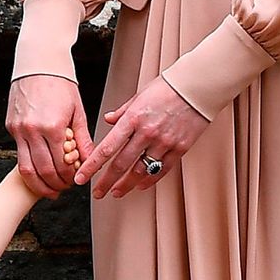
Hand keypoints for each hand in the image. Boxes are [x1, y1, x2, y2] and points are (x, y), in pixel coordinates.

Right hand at [6, 75, 94, 198]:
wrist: (38, 64)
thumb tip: (90, 161)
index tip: (75, 181)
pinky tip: (40, 170)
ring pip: (25, 169)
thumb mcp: (77, 111)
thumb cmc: (60, 83)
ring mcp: (19, 129)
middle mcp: (32, 130)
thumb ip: (82, 139)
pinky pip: (19, 154)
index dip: (69, 178)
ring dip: (38, 183)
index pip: (61, 165)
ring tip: (50, 188)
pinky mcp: (11, 127)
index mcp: (52, 126)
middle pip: (43, 171)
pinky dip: (29, 167)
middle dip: (55, 184)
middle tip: (64, 188)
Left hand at [74, 75, 209, 198]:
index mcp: (132, 118)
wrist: (197, 87)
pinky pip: (161, 169)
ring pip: (140, 171)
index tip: (82, 177)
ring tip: (116, 192)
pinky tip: (140, 185)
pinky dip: (149, 179)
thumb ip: (122, 111)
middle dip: (106, 182)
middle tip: (97, 193)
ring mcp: (163, 142)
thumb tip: (108, 120)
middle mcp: (146, 133)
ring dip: (126, 185)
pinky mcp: (179, 148)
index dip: (92, 165)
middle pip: (121, 164)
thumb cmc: (167, 87)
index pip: (107, 147)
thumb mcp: (139, 95)